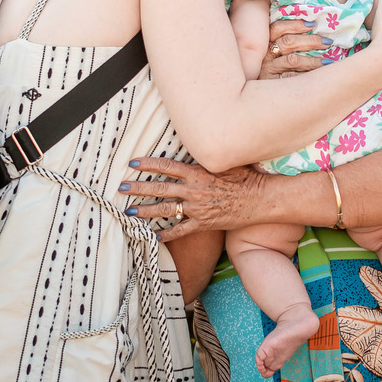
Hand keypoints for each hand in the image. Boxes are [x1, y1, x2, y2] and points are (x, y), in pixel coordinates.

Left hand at [121, 156, 267, 239]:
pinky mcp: (203, 223)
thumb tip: (200, 145)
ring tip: (129, 211)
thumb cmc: (247, 177)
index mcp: (198, 172)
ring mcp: (197, 208)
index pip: (167, 166)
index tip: (133, 163)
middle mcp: (194, 190)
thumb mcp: (227, 161)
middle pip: (160, 188)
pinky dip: (166, 234)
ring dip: (144, 210)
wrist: (260, 199)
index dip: (148, 164)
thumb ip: (209, 157)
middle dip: (137, 187)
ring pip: (164, 210)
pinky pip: (180, 231)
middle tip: (121, 187)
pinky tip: (154, 236)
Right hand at [259, 20, 324, 78]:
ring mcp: (267, 70)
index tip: (312, 25)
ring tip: (328, 61)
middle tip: (328, 42)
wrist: (258, 95)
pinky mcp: (272, 84)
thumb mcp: (273, 53)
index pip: (277, 28)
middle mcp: (264, 55)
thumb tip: (312, 30)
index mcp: (264, 42)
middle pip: (288, 42)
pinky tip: (319, 76)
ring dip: (313, 60)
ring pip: (292, 60)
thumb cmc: (272, 70)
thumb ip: (286, 42)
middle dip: (310, 41)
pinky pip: (293, 78)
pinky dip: (308, 75)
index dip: (295, 25)